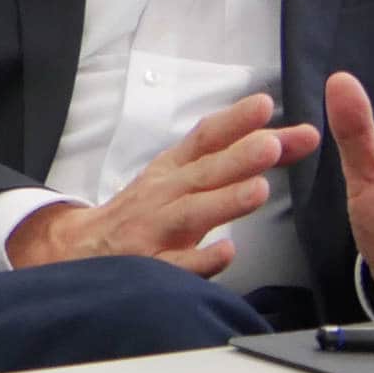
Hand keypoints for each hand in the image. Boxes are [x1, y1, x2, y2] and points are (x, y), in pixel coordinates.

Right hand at [6, 93, 319, 276]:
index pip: (204, 138)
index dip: (234, 120)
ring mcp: (155, 229)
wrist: (83, 249)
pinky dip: (199, 259)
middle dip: (238, 156)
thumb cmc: (147, 210)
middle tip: (271, 144)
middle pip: (203, 172)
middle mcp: (164, 193)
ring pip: (191, 213)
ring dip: (224, 200)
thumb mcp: (182, 177)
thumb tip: (290, 139)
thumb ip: (237, 160)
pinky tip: (226, 252)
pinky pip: (175, 266)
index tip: (265, 105)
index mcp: (173, 168)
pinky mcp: (149, 267)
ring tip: (258, 189)